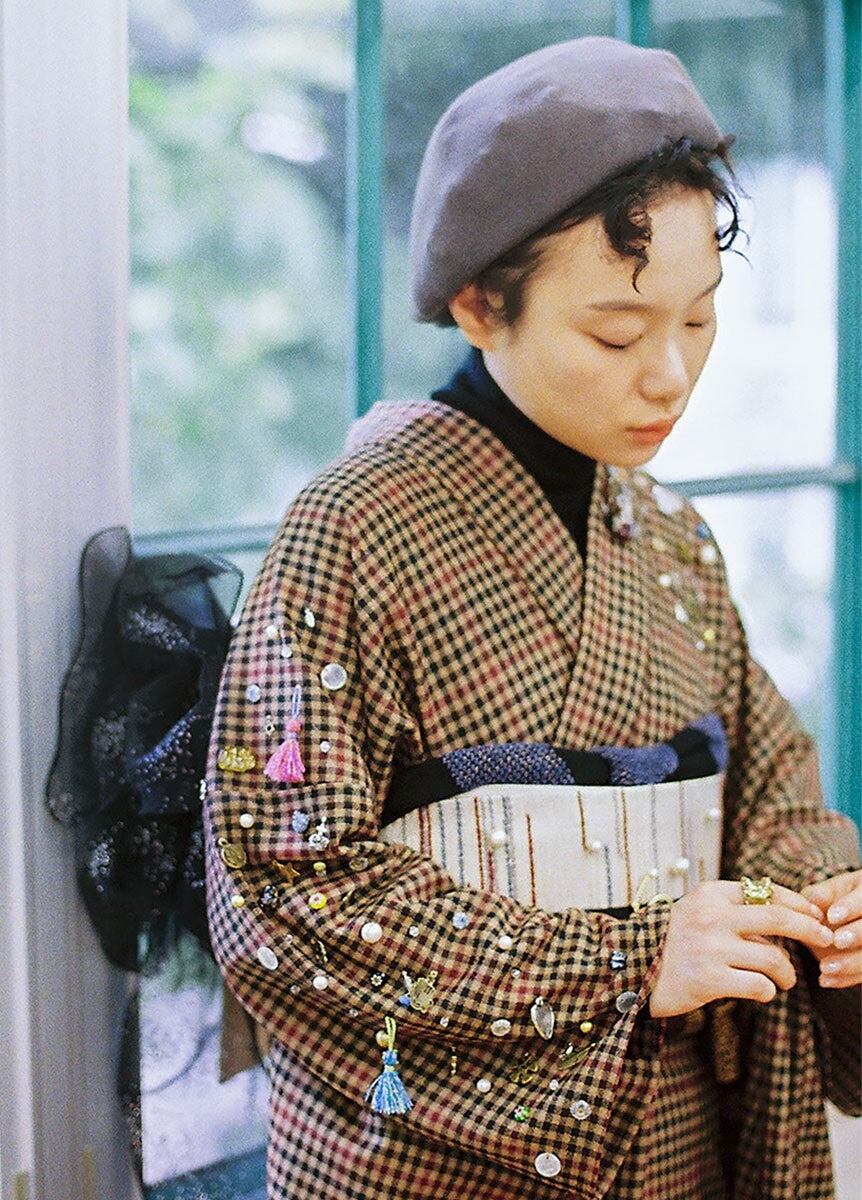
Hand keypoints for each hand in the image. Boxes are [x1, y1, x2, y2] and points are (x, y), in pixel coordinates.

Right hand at [648, 879, 833, 1018]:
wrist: (633, 970)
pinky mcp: (709, 979)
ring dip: (787, 972)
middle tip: (825, 938)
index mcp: (710, 894)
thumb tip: (785, 914)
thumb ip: (733, 909)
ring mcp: (710, 948)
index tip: (815, 913)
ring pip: (773, 958)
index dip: (798, 902)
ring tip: (785, 979)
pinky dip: (768, 991)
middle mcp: (711, 916)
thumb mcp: (697, 911)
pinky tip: (762, 991)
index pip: (765, 891)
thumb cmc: (673, 942)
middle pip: (778, 918)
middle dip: (810, 929)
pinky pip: (760, 986)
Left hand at [800, 869, 861, 988]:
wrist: (848, 919)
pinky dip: (846, 979)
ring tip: (825, 968)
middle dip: (858, 935)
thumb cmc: (837, 899)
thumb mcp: (831, 891)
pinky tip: (826, 980)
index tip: (832, 916)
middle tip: (836, 941)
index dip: (851, 907)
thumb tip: (812, 901)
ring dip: (851, 964)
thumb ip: (821, 894)